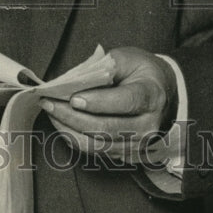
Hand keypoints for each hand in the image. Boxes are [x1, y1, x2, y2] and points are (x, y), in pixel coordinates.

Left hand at [39, 47, 177, 165]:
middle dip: (72, 117)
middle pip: (106, 128)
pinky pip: (96, 152)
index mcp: (151, 96)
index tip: (72, 98)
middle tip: (49, 103)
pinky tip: (62, 124)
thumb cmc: (142, 73)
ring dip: (69, 129)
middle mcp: (148, 125)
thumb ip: (102, 67)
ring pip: (98, 144)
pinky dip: (75, 138)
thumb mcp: (127, 59)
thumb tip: (74, 81)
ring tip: (51, 112)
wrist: (163, 94)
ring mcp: (139, 144)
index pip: (124, 103)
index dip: (97, 102)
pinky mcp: (127, 154)